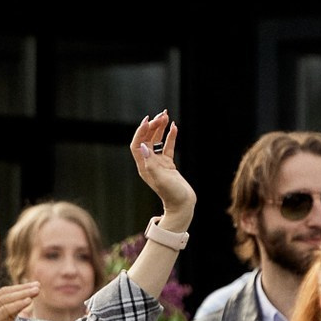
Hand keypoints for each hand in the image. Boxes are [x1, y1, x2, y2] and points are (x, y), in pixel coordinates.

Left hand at [128, 112, 193, 227]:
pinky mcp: (168, 164)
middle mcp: (149, 163)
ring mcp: (159, 163)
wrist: (183, 205)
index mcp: (144, 167)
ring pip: (157, 141)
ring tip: (166, 116)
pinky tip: (174, 127)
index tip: (148, 120)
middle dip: (153, 126)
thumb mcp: (161, 179)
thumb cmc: (172, 195)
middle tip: (162, 115)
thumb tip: (143, 147)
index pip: (137, 145)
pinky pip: (167, 147)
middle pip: (146, 140)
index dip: (141, 132)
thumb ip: (151, 163)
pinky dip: (170, 136)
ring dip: (160, 128)